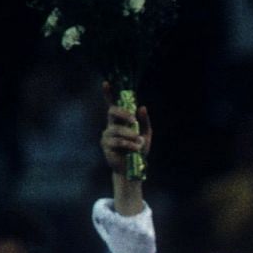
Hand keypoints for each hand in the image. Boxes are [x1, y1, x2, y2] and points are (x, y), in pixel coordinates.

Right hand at [101, 83, 150, 211]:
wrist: (133, 170)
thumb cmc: (139, 151)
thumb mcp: (146, 135)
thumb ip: (144, 121)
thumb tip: (142, 107)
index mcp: (120, 121)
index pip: (112, 105)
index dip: (108, 94)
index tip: (106, 83)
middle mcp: (111, 126)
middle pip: (112, 111)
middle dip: (123, 113)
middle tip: (133, 121)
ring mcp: (107, 135)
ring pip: (117, 129)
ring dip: (131, 135)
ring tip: (139, 143)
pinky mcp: (106, 146)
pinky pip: (118, 141)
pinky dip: (129, 144)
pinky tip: (135, 149)